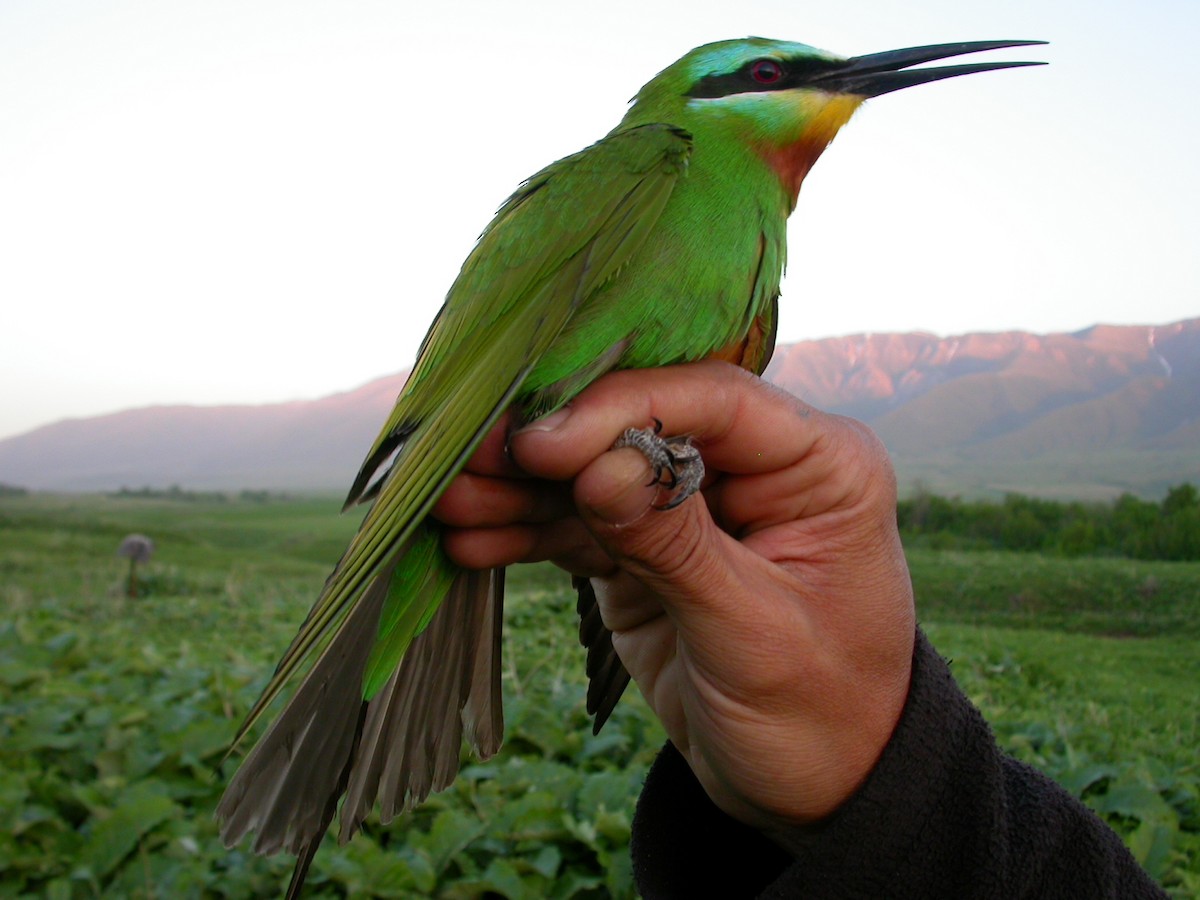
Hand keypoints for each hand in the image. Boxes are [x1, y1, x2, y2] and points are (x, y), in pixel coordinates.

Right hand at [432, 360, 914, 833]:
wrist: (816, 787)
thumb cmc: (817, 714)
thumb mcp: (750, 634)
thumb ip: (675, 547)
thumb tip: (598, 467)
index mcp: (817, 464)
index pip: (713, 399)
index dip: (621, 409)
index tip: (542, 443)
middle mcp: (753, 465)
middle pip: (639, 423)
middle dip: (553, 444)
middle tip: (470, 457)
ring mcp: (694, 504)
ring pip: (596, 473)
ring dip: (522, 489)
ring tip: (452, 502)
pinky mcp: (647, 548)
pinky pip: (579, 524)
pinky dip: (526, 532)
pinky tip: (471, 539)